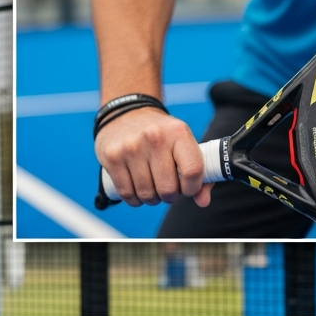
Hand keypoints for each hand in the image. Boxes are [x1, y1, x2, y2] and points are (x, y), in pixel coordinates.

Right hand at [95, 107, 212, 207]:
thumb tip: (202, 201)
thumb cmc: (159, 135)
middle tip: (166, 189)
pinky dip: (134, 200)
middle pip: (168, 189)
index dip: (192, 188)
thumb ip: (197, 172)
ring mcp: (131, 148)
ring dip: (151, 199)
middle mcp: (154, 138)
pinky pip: (127, 194)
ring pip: (147, 194)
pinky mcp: (113, 158)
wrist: (125, 113)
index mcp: (178, 132)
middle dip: (169, 196)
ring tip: (151, 189)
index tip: (187, 188)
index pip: (193, 170)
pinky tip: (137, 192)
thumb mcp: (181, 143)